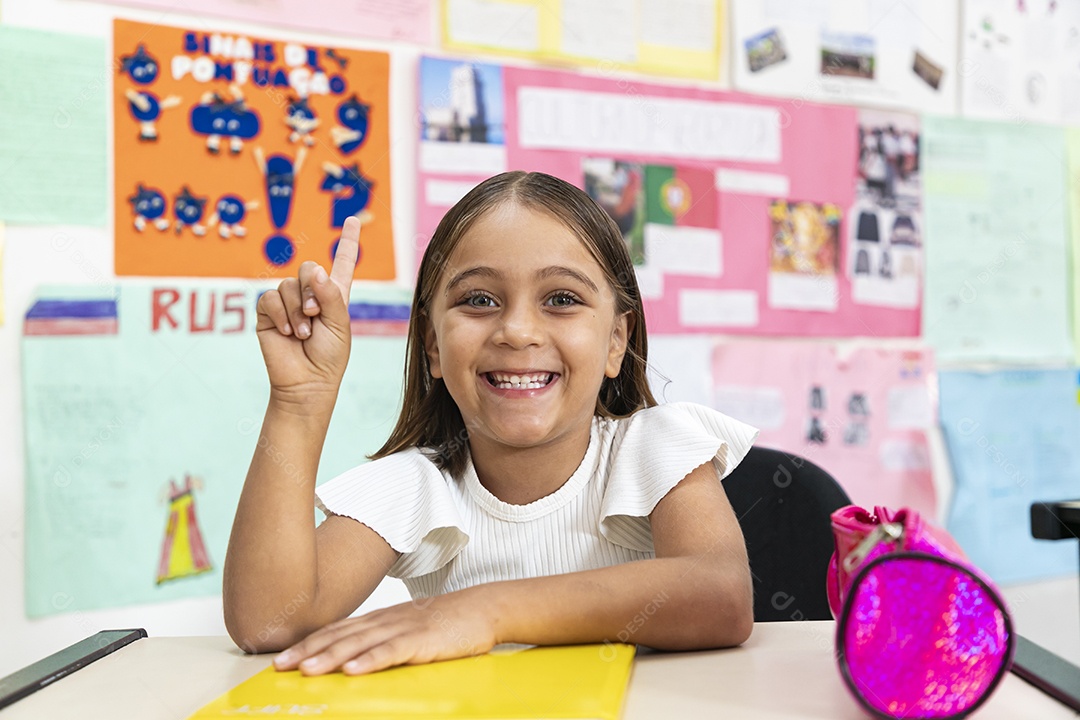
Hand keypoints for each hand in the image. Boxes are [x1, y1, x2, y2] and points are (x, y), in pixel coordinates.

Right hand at [255, 217, 359, 400]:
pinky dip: (281, 314)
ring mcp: (288, 303)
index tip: (352, 220)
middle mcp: (310, 295)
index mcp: (334, 296)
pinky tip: (289, 332)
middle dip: (312, 290)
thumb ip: (330, 295)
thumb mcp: (339, 324)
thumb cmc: (329, 357)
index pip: (342, 263)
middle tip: (315, 315)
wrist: (307, 383)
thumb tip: (314, 269)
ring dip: (297, 310)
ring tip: (303, 334)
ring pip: (288, 284)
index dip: (347, 241)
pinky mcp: (268, 314)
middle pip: (308, 267)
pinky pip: (270, 298)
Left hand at [271, 591, 496, 675]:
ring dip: (331, 656)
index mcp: (380, 618)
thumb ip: (382, 640)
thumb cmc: (447, 622)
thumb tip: (354, 658)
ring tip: (307, 670)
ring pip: (360, 643)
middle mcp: (385, 620)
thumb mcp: (407, 628)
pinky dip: (371, 660)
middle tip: (280, 666)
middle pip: (340, 635)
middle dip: (308, 651)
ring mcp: (403, 629)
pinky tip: (353, 670)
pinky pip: (392, 651)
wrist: (482, 608)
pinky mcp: (422, 640)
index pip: (337, 630)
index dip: (308, 643)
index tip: (281, 658)